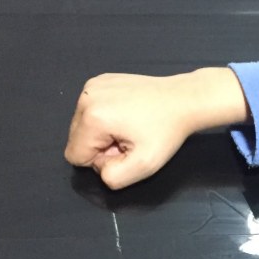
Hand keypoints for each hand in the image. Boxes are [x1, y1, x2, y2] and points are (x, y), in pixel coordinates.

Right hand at [64, 68, 248, 189]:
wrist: (183, 100)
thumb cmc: (166, 131)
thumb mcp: (143, 166)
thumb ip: (113, 177)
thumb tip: (99, 168)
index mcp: (92, 118)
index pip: (75, 156)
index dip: (100, 161)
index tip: (124, 150)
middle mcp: (86, 97)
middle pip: (77, 139)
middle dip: (101, 146)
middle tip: (130, 139)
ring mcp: (92, 86)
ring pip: (83, 125)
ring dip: (104, 133)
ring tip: (130, 127)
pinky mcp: (100, 81)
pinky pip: (91, 110)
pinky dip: (106, 117)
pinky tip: (129, 115)